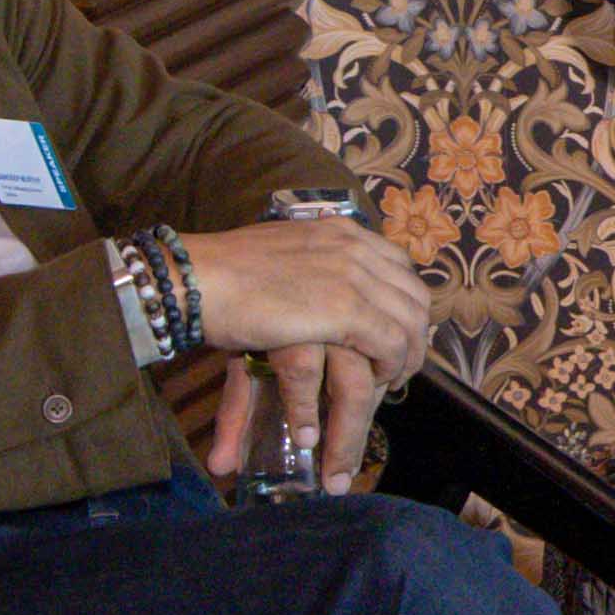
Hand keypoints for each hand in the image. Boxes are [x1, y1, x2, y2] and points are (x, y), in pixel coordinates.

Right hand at [171, 204, 434, 454]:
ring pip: (408, 325)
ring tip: (391, 382)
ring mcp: (354, 277)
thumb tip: (316, 284)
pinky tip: (376, 383)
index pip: (399, 266)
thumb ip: (309, 262)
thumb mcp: (281, 253)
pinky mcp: (345, 310)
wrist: (199, 277)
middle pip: (413, 296)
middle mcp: (356, 248)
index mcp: (342, 231)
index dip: (405, 303)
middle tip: (401, 365)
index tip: (397, 330)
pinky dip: (390, 368)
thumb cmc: (224, 270)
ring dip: (406, 358)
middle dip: (415, 335)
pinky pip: (390, 345)